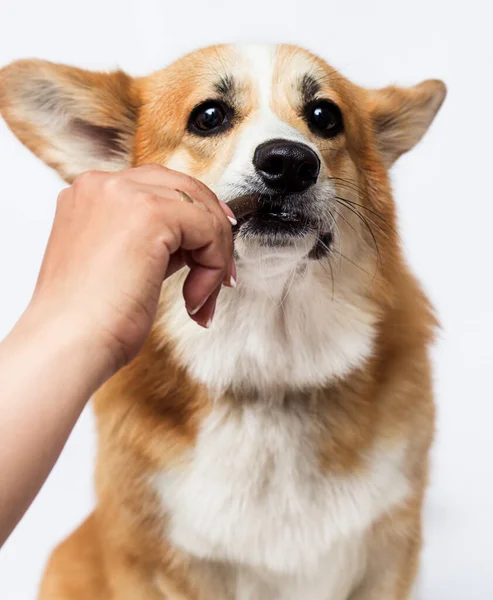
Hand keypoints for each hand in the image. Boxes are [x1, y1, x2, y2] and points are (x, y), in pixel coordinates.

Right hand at [26, 164, 235, 373]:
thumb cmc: (87, 319)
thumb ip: (151, 242)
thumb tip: (190, 244)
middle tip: (222, 276)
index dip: (195, 220)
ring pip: (203, 210)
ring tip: (200, 299)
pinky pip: (209, 230)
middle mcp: (104, 185)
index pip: (161, 188)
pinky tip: (193, 301)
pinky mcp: (151, 213)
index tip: (209, 255)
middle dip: (213, 234)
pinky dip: (213, 268)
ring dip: (214, 258)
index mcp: (92, 195)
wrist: (68, 344)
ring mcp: (125, 193)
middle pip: (186, 190)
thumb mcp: (120, 265)